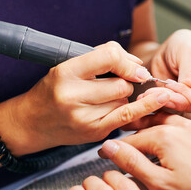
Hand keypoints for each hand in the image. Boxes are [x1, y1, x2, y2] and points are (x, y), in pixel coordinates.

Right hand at [11, 41, 170, 154]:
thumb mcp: (69, 66)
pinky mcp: (95, 133)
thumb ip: (101, 60)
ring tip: (108, 97)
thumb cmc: (53, 91)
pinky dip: (141, 108)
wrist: (33, 122)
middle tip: (116, 84)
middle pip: (121, 84)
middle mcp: (73, 97)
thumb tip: (138, 65)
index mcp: (65, 73)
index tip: (136, 66)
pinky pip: (127, 117)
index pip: (109, 57)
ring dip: (125, 96)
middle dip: (126, 82)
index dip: (127, 60)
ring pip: (125, 100)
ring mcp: (84, 118)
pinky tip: (156, 102)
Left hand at [149, 29, 190, 111]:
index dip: (190, 97)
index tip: (172, 87)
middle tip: (155, 92)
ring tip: (150, 93)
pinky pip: (172, 112)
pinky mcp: (183, 109)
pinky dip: (160, 105)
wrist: (168, 52)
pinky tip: (150, 96)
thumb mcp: (188, 52)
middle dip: (174, 101)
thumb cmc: (183, 46)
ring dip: (164, 103)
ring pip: (182, 113)